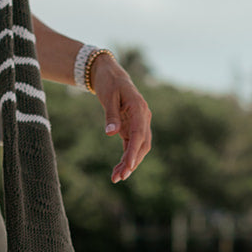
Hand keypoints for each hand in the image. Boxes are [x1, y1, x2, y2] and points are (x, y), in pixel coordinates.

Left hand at [90, 56, 151, 182]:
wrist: (110, 74)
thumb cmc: (109, 82)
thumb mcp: (108, 96)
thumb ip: (111, 115)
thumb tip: (111, 133)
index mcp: (139, 108)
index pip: (139, 134)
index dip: (134, 151)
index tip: (128, 166)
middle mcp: (143, 117)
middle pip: (142, 144)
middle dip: (132, 162)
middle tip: (119, 177)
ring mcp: (139, 123)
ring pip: (138, 148)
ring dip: (129, 163)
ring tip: (116, 178)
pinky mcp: (132, 127)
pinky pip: (131, 145)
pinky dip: (126, 158)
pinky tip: (117, 170)